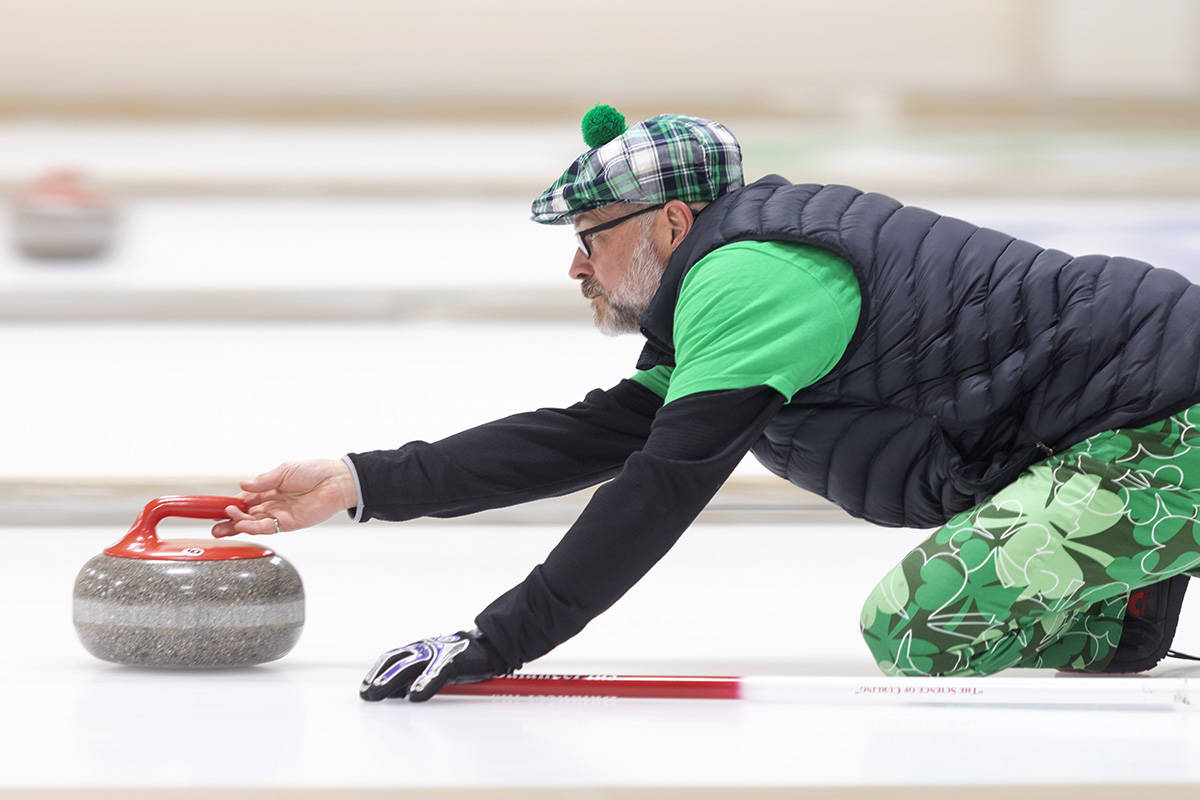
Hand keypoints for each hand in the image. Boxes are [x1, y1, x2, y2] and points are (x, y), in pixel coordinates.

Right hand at [211, 458, 357, 536]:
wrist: (336, 480)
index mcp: (269, 490)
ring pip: (253, 524)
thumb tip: (242, 485)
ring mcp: (280, 515)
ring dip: (237, 525)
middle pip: (246, 515)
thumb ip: (263, 481)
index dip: (230, 504)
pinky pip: (267, 528)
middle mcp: (272, 504)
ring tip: (223, 524)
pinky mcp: (289, 524)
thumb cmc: (314, 472)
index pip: (245, 499)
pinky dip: (253, 527)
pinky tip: (242, 524)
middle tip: (213, 526)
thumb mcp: (284, 471)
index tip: (215, 507)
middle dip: (229, 522)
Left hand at [359, 629, 505, 701]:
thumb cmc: (464, 658)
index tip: (365, 687)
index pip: (393, 658)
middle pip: (397, 663)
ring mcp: (439, 653)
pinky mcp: (454, 660)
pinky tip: (414, 696)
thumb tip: (398, 693)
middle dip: (379, 679)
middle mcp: (426, 648)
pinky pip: (436, 674)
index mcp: (421, 648)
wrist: (492, 646)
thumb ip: (419, 675)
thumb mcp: (437, 665)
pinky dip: (424, 685)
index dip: (377, 671)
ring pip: (410, 667)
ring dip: (391, 681)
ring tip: (378, 694)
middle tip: (366, 695)